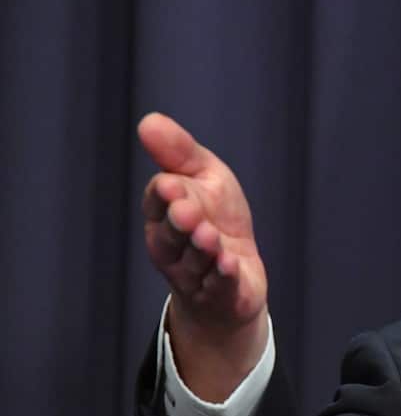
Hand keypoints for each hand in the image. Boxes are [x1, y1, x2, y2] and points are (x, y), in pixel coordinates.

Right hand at [138, 112, 268, 401]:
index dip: (164, 195)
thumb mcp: (205, 178)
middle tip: (186, 210)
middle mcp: (172, 247)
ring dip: (202, 248)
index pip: (158, 202)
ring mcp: (195, 275)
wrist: (237, 275)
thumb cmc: (217, 218)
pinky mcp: (221, 295)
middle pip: (171, 235)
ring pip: (194, 262)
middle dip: (178, 223)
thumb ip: (179, 153)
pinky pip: (219, 287)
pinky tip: (229, 263)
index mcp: (162, 215)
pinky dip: (222, 276)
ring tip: (208, 235)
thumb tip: (148, 121)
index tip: (171, 183)